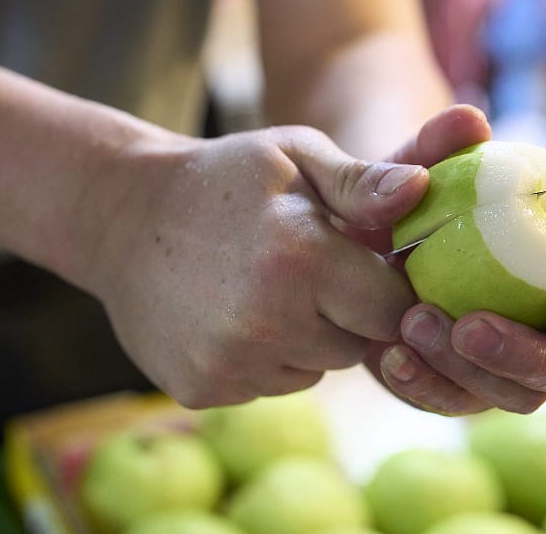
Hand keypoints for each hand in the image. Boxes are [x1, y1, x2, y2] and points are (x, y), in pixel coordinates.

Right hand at [88, 125, 429, 408]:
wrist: (121, 215)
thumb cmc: (223, 178)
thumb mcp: (295, 157)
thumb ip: (365, 181)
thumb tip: (423, 191)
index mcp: (301, 257)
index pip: (394, 309)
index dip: (385, 287)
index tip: (360, 263)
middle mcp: (267, 322)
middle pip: (357, 347)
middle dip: (346, 314)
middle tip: (305, 270)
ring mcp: (229, 364)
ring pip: (313, 371)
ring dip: (304, 339)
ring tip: (262, 288)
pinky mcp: (201, 389)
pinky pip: (266, 386)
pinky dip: (261, 359)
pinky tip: (229, 314)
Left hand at [360, 105, 545, 412]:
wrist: (360, 231)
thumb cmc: (410, 191)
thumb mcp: (412, 163)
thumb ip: (437, 142)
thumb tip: (468, 120)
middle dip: (529, 360)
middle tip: (468, 329)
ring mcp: (507, 363)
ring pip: (515, 397)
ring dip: (468, 374)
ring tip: (410, 326)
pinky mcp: (458, 385)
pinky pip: (453, 402)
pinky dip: (424, 388)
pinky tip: (387, 358)